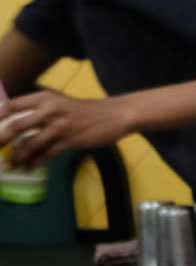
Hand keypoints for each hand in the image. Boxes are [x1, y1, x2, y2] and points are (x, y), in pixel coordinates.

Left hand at [0, 90, 135, 167]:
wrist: (115, 115)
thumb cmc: (88, 111)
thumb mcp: (61, 104)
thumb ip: (42, 112)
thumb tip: (21, 127)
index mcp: (44, 98)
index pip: (12, 106)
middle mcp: (49, 110)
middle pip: (16, 126)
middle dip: (1, 140)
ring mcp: (59, 126)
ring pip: (30, 144)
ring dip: (17, 157)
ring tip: (10, 165)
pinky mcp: (69, 140)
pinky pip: (46, 153)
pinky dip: (36, 162)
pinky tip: (30, 167)